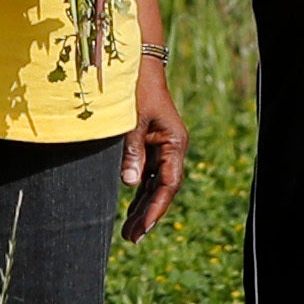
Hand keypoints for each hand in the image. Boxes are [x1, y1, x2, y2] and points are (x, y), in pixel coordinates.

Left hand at [123, 42, 187, 240]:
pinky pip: (147, 175)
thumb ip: (132, 152)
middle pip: (162, 189)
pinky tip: (130, 209)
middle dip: (148, 214)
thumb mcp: (133, 121)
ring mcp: (163, 148)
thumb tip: (130, 185)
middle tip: (131, 239)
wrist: (139, 65)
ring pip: (154, 185)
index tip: (143, 228)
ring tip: (128, 232)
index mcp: (174, 143)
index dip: (156, 208)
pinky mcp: (152, 144)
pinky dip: (139, 193)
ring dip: (142, 207)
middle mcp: (172, 148)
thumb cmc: (137, 90)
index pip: (168, 184)